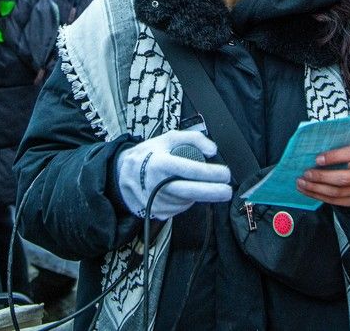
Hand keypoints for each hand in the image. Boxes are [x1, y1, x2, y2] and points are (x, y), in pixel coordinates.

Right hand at [115, 130, 231, 219]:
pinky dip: (186, 200)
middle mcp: (157, 184)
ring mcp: (156, 201)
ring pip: (186, 200)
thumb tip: (213, 151)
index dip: (210, 173)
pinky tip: (180, 189)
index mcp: (160, 163)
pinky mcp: (157, 212)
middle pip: (190, 191)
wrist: (122, 174)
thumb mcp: (168, 138)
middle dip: (213, 192)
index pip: (189, 170)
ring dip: (198, 194)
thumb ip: (194, 139)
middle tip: (228, 191)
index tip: (225, 174)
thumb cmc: (149, 154)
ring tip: (194, 182)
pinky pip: (179, 207)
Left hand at [297, 145, 349, 207]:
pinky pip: (335, 201)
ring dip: (316, 189)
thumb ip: (335, 148)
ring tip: (302, 183)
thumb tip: (311, 149)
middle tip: (306, 174)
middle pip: (344, 179)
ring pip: (337, 192)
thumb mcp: (348, 148)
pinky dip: (318, 196)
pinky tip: (308, 190)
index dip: (335, 157)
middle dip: (322, 177)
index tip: (317, 159)